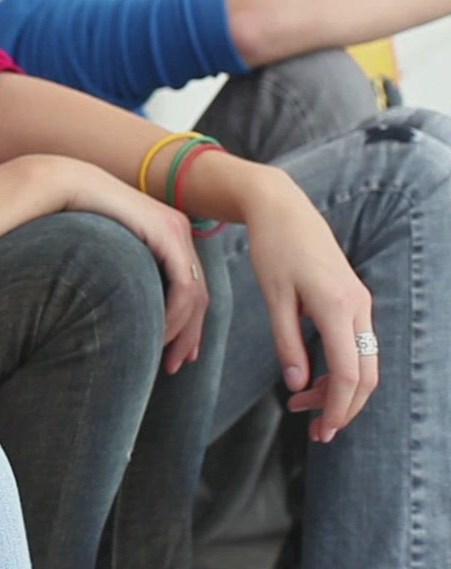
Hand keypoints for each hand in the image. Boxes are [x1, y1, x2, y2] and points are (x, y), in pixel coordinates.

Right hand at [34, 155, 211, 374]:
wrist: (66, 187)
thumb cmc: (74, 221)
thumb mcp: (107, 254)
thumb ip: (123, 275)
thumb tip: (121, 306)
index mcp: (167, 236)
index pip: (189, 289)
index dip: (187, 326)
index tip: (180, 355)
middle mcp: (179, 232)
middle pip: (198, 296)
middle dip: (190, 335)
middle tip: (179, 366)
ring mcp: (177, 231)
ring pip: (195, 295)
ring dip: (182, 331)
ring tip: (164, 357)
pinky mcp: (168, 233)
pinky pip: (184, 284)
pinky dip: (174, 313)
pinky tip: (159, 332)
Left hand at [233, 166, 376, 441]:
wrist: (284, 209)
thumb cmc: (273, 249)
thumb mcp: (272, 296)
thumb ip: (285, 342)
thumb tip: (296, 384)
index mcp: (336, 307)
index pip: (349, 373)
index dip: (337, 407)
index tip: (319, 430)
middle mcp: (358, 307)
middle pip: (366, 375)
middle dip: (343, 407)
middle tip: (314, 430)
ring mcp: (360, 303)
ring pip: (364, 362)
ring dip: (339, 389)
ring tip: (301, 404)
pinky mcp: (354, 300)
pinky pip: (357, 345)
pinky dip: (340, 368)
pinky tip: (311, 378)